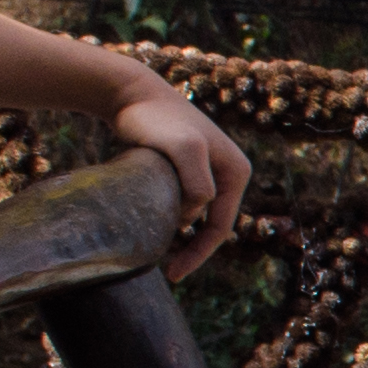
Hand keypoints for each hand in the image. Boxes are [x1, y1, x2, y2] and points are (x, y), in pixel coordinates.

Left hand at [100, 68, 249, 265]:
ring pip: (196, 215)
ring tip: (155, 251)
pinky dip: (170, 219)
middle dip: (193, 248)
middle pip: (213, 224)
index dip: (200, 253)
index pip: (222, 226)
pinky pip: (182, 203)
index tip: (174, 273)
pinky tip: (152, 227)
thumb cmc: (157, 120)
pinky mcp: (185, 168)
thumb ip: (198, 182)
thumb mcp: (185, 149)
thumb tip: (197, 214)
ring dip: (180, 235)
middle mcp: (227, 171)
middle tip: (167, 271)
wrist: (131, 94)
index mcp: (237, 171)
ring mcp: (207, 170)